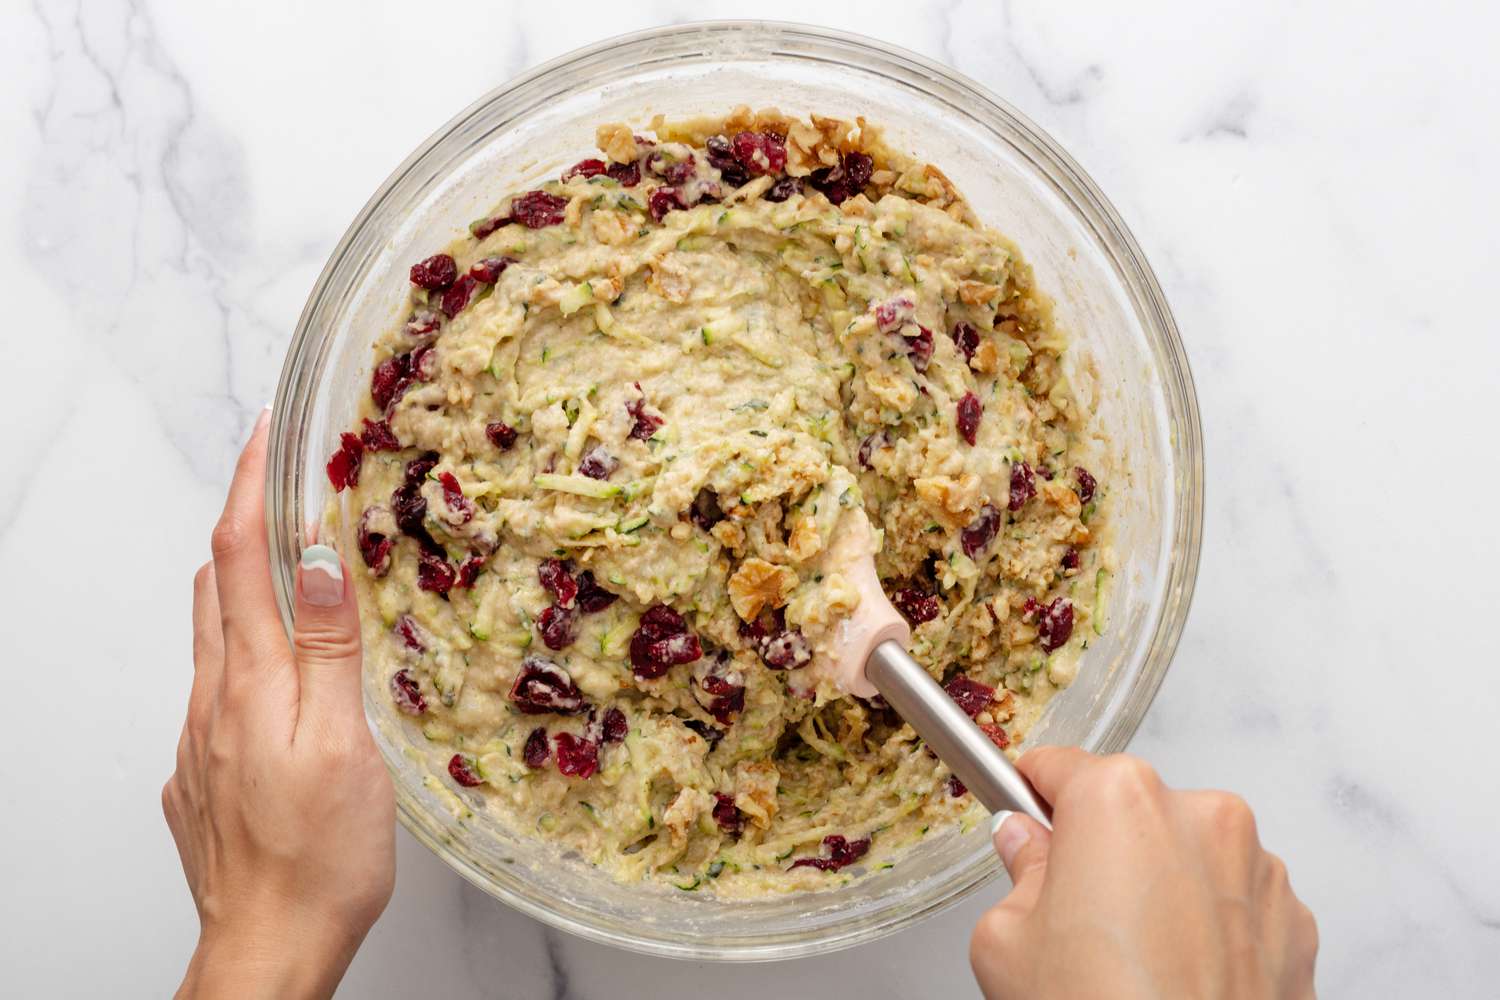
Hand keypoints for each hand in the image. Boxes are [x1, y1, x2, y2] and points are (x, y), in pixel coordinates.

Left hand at [163, 410, 394, 999]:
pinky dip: (246, 649)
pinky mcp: (205, 774)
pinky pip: (218, 689)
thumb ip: (329, 649)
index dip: (252, 488)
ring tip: (289, 562)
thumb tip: (319, 560)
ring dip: (243, 582)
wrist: (267, 948)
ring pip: (213, 636)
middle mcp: (212, 701)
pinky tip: (284, 674)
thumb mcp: (343, 745)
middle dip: (244, 522)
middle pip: (215, 584)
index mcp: (249, 682)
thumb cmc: (317, 857)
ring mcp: (202, 739)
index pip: (241, 557)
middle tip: (285, 483)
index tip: (267, 435)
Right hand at [970, 749, 1317, 999]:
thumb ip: (1019, 873)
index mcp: (1120, 799)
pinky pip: (1236, 903)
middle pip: (1131, 811)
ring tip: (1133, 960)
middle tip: (1074, 917)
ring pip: (1189, 855)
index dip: (1032, 795)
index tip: (1025, 812)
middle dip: (1102, 850)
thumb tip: (1026, 848)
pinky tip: (1179, 977)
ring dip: (1164, 887)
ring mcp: (1258, 869)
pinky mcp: (1294, 922)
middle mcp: (1200, 816)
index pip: (1059, 767)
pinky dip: (1210, 928)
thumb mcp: (1006, 942)